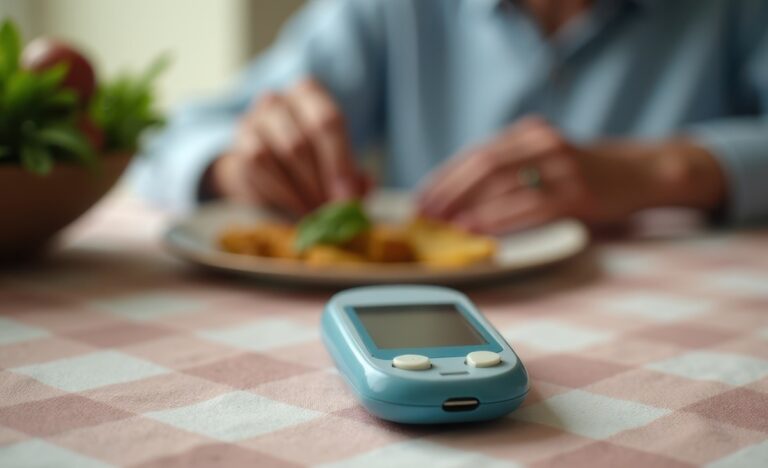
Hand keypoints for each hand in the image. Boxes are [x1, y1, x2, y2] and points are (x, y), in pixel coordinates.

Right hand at [205, 79, 369, 215]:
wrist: (262, 167)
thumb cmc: (307, 160)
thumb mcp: (336, 163)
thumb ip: (353, 176)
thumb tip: (362, 189)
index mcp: (309, 93)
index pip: (328, 121)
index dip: (340, 163)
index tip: (347, 196)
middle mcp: (279, 99)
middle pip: (302, 141)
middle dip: (321, 181)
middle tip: (332, 210)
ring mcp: (254, 118)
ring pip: (280, 154)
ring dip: (301, 189)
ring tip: (316, 211)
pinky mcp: (240, 142)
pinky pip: (258, 166)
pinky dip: (281, 192)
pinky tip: (295, 206)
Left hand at [418, 117, 725, 233]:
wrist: (640, 172)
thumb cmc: (583, 172)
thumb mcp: (544, 158)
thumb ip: (510, 170)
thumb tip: (458, 200)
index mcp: (528, 132)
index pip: (476, 153)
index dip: (444, 177)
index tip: (421, 197)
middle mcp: (542, 142)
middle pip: (483, 164)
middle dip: (449, 191)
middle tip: (425, 214)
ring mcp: (562, 166)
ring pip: (502, 183)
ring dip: (467, 205)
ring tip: (444, 224)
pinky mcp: (577, 193)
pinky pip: (529, 206)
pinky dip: (498, 218)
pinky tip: (477, 229)